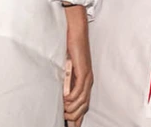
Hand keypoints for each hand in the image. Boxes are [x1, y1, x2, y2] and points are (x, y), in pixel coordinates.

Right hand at [63, 4, 93, 124]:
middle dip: (75, 117)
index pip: (83, 105)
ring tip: (64, 112)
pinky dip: (72, 96)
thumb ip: (67, 83)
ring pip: (82, 100)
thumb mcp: (67, 70)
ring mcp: (87, 75)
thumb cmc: (71, 50)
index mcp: (85, 82)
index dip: (78, 117)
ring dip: (72, 108)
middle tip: (65, 121)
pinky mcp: (83, 69)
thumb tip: (62, 97)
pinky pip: (79, 88)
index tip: (73, 126)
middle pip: (84, 106)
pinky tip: (65, 99)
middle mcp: (88, 81)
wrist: (76, 32)